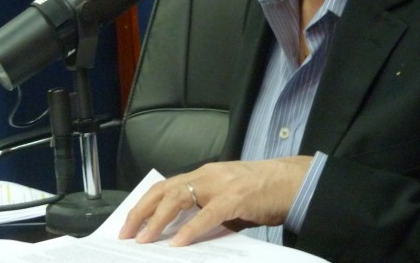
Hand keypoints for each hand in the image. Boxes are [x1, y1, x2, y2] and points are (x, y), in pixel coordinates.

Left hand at [118, 157, 312, 245]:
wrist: (293, 182)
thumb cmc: (262, 192)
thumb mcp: (228, 199)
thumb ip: (207, 210)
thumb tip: (183, 233)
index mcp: (204, 175)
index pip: (165, 187)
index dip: (144, 205)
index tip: (129, 224)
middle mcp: (206, 175)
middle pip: (163, 190)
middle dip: (141, 212)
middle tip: (126, 234)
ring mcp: (220, 185)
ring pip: (179, 198)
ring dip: (158, 220)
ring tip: (145, 240)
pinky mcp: (235, 198)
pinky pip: (207, 214)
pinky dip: (190, 229)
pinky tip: (179, 243)